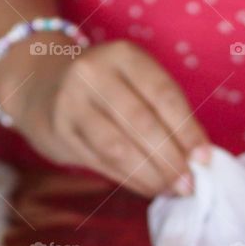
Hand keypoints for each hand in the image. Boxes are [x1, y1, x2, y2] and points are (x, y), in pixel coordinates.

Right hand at [0, 37, 208, 196]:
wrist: (40, 86)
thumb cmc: (104, 88)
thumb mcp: (132, 80)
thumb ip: (161, 110)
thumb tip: (196, 157)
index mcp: (122, 55)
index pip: (163, 95)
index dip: (187, 130)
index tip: (204, 159)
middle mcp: (93, 74)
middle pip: (141, 123)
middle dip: (169, 159)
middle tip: (189, 184)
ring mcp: (71, 103)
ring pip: (118, 147)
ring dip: (149, 174)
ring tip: (171, 190)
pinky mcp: (59, 131)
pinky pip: (100, 161)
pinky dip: (128, 179)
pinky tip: (147, 188)